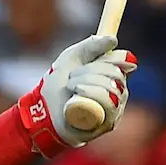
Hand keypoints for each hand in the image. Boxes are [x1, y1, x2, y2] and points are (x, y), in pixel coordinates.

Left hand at [18, 35, 136, 156]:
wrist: (40, 112)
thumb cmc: (56, 87)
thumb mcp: (71, 59)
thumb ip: (90, 46)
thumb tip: (113, 40)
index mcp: (112, 77)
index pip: (124, 61)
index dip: (108, 58)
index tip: (92, 60)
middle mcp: (119, 93)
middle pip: (116, 74)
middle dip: (89, 72)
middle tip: (71, 79)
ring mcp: (115, 109)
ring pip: (112, 88)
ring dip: (86, 83)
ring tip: (71, 89)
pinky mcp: (108, 123)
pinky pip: (108, 104)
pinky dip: (90, 95)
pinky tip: (76, 99)